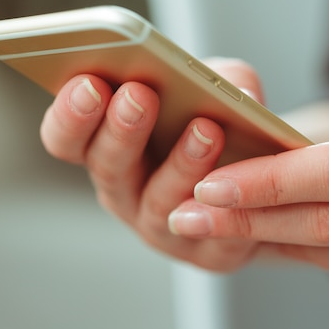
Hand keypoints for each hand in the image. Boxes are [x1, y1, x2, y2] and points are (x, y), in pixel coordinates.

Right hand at [40, 58, 262, 270]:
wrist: (262, 181)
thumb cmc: (225, 125)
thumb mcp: (220, 89)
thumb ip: (223, 78)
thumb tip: (235, 89)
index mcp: (109, 146)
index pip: (67, 137)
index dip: (71, 113)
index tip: (88, 82)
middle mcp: (125, 190)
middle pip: (106, 168)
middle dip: (120, 130)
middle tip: (138, 96)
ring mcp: (161, 226)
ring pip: (157, 203)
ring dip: (179, 166)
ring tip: (205, 129)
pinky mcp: (207, 251)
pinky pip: (211, 234)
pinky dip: (221, 207)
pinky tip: (233, 183)